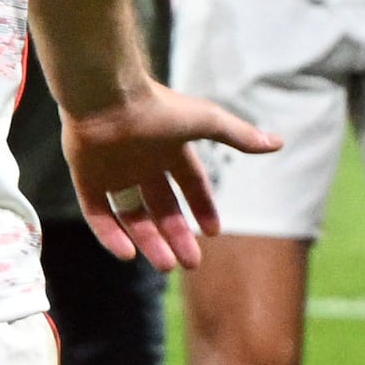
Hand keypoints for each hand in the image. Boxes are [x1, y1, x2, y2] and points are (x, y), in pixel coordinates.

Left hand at [62, 83, 282, 271]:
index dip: (202, 206)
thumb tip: (278, 142)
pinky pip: (98, 214)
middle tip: (191, 264)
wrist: (106, 97)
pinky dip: (111, 235)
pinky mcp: (86, 178)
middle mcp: (142, 161)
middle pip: (162, 206)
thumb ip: (239, 135)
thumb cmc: (157, 107)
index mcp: (169, 146)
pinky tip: (128, 255)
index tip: (213, 232)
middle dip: (177, 234)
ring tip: (167, 266)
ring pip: (132, 215)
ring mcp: (113, 171)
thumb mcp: (205, 121)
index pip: (189, 182)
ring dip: (149, 241)